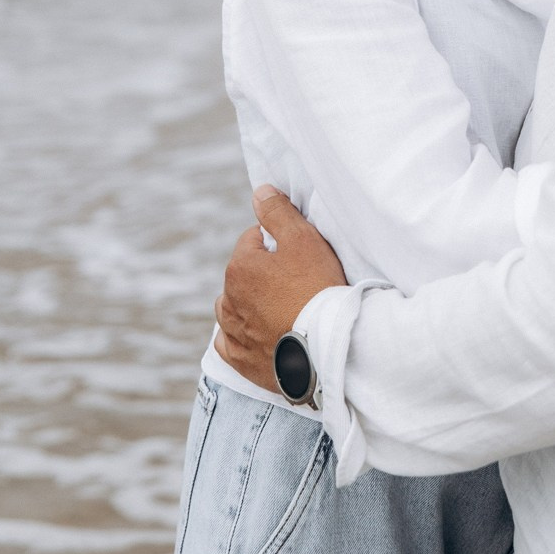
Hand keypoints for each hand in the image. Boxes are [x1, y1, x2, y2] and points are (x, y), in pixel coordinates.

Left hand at [214, 187, 348, 390]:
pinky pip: (231, 343)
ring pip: (233, 308)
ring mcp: (233, 333)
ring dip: (249, 304)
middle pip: (244, 274)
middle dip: (264, 273)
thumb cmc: (317, 289)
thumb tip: (259, 192)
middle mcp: (228, 300)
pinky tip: (260, 333)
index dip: (279, 243)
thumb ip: (277, 212)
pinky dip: (242, 336)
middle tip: (298, 282)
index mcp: (239, 267)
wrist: (326, 348)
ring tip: (281, 307)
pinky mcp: (242, 361)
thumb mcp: (303, 238)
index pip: (254, 240)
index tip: (301, 255)